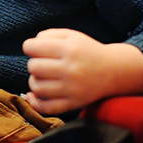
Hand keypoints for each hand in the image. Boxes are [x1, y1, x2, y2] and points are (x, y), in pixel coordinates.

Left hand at [23, 28, 142, 113]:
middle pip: (33, 67)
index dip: (29, 46)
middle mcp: (70, 69)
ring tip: (42, 76)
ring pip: (37, 87)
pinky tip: (33, 95)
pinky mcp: (73, 103)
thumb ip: (48, 34)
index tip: (34, 49)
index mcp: (68, 48)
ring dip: (34, 80)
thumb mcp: (71, 34)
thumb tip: (29, 46)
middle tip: (42, 62)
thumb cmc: (87, 50)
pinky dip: (35, 103)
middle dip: (33, 63)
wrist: (114, 70)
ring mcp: (72, 89)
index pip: (33, 47)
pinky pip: (47, 108)